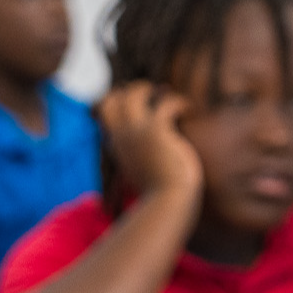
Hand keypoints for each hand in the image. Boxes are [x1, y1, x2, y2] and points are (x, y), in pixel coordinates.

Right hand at [97, 82, 202, 202]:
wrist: (165, 203)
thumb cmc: (157, 198)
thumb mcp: (139, 179)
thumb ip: (137, 166)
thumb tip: (138, 171)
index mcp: (116, 147)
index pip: (104, 114)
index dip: (115, 102)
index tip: (132, 100)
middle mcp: (122, 137)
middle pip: (112, 99)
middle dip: (129, 91)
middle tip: (149, 91)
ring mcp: (137, 132)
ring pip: (135, 94)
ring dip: (151, 90)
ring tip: (168, 93)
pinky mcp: (157, 130)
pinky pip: (166, 104)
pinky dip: (178, 102)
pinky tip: (188, 107)